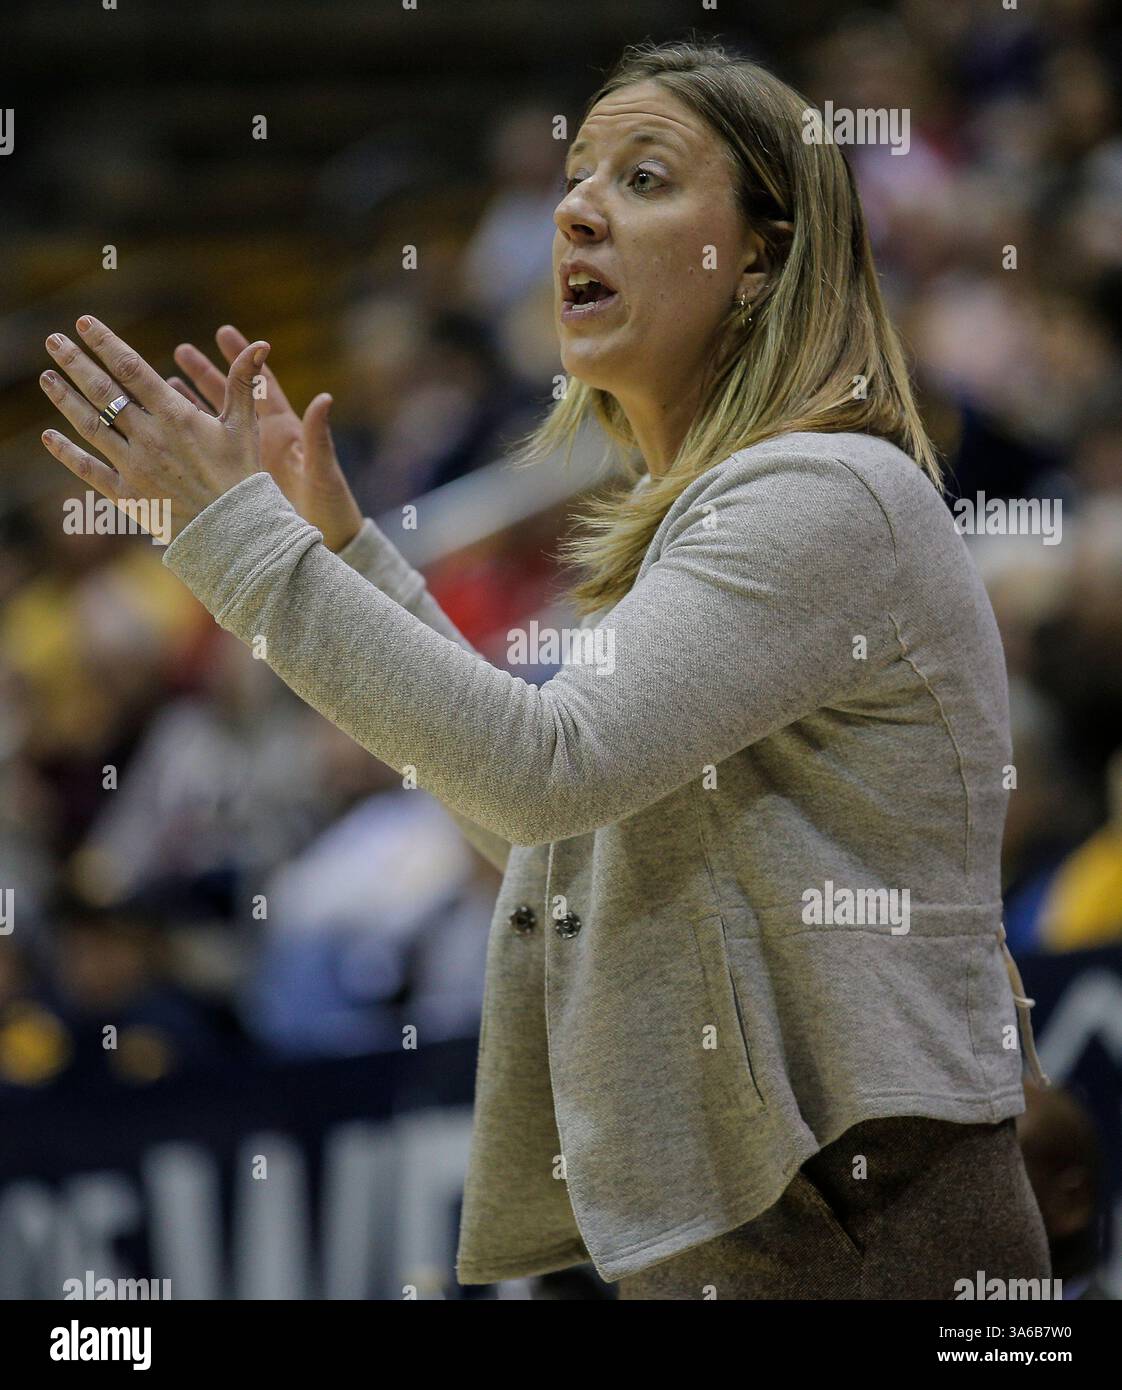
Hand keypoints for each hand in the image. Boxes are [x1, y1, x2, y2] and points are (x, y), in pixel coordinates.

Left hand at [39, 316, 267, 543]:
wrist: (235, 530)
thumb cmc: (242, 475)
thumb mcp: (245, 426)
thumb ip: (244, 383)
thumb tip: (261, 344)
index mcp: (175, 415)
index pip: (131, 368)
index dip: (105, 343)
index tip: (84, 323)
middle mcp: (149, 437)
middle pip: (102, 391)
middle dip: (75, 362)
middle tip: (54, 340)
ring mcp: (134, 466)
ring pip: (90, 425)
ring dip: (64, 399)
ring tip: (46, 377)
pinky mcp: (126, 495)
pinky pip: (88, 469)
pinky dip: (66, 452)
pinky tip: (49, 436)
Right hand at [169, 325, 362, 552]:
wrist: (325, 541)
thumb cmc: (329, 506)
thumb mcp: (321, 470)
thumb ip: (318, 435)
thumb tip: (324, 398)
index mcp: (285, 431)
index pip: (259, 387)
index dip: (241, 359)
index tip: (222, 331)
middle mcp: (264, 440)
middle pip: (229, 399)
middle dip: (204, 375)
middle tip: (179, 351)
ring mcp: (247, 461)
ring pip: (210, 426)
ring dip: (186, 406)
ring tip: (161, 385)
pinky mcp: (235, 481)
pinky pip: (203, 457)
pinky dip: (182, 444)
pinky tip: (158, 435)